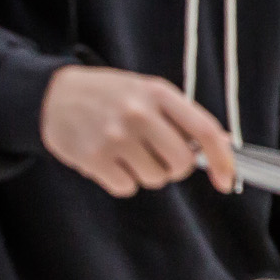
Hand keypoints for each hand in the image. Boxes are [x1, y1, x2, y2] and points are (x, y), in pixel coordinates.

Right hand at [40, 66, 234, 196]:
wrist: (54, 95)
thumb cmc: (110, 96)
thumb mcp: (148, 91)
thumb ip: (182, 116)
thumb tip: (222, 144)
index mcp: (159, 93)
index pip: (204, 130)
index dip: (222, 159)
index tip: (226, 180)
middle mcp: (139, 113)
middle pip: (181, 163)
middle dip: (175, 168)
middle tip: (158, 156)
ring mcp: (115, 136)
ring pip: (154, 178)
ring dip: (146, 173)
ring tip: (127, 151)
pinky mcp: (94, 157)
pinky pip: (127, 187)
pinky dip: (122, 181)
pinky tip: (109, 160)